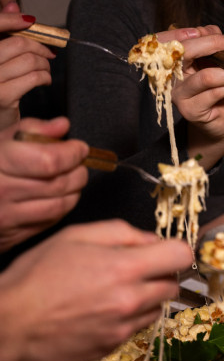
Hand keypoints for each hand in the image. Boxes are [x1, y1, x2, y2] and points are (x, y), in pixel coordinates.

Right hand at [0, 7, 53, 128]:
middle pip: (18, 44)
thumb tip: (13, 5)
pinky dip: (44, 77)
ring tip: (45, 70)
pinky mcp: (2, 96)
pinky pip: (33, 78)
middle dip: (39, 47)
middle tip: (48, 52)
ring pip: (28, 60)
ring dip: (43, 64)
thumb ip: (3, 34)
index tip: (30, 21)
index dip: (11, 19)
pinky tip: (44, 81)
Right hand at [0, 117, 89, 250]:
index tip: (78, 148)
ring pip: (60, 204)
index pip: (49, 161)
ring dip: (75, 190)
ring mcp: (8, 216)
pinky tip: (59, 195)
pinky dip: (63, 206)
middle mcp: (2, 191)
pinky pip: (52, 220)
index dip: (72, 153)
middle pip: (58, 183)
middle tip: (79, 163)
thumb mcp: (1, 140)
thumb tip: (62, 126)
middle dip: (78, 171)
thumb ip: (32, 129)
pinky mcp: (15, 234)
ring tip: (72, 177)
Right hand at [0, 220, 192, 360]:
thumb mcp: (75, 236)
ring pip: (157, 309)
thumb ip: (121, 232)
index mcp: (124, 268)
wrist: (10, 323)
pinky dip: (127, 318)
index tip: (165, 252)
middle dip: (160, 275)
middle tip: (134, 271)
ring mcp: (123, 328)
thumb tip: (151, 240)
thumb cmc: (36, 276)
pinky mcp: (113, 347)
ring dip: (145, 298)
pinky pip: (135, 328)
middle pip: (173, 285)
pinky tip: (100, 310)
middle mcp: (130, 301)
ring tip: (112, 291)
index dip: (176, 250)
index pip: (181, 256)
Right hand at [157, 26, 223, 168]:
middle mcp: (169, 78)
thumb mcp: (216, 63)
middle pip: (184, 54)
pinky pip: (216, 92)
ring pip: (206, 76)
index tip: (209, 30)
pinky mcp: (191, 110)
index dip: (183, 33)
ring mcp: (179, 96)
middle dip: (211, 44)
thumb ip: (211, 45)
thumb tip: (212, 30)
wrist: (222, 122)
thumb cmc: (219, 90)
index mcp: (171, 63)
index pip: (167, 42)